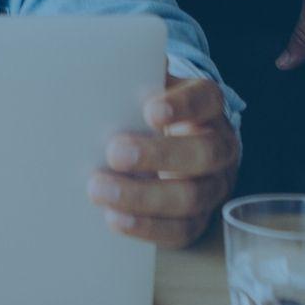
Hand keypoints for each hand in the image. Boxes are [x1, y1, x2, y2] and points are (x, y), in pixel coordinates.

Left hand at [89, 76, 239, 246]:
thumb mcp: (142, 89)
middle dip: (158, 155)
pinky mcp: (198, 218)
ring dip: (143, 196)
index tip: (150, 110)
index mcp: (207, 106)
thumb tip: (84, 74)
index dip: (182, 106)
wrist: (163, 144)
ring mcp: (213, 186)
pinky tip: (114, 218)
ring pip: (192, 197)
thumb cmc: (144, 111)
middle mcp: (220, 146)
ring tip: (99, 190)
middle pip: (204, 153)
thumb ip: (126, 81)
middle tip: (114, 152)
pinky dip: (146, 227)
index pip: (205, 100)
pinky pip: (180, 230)